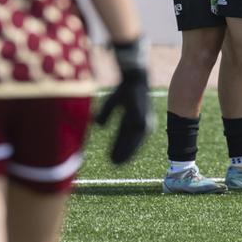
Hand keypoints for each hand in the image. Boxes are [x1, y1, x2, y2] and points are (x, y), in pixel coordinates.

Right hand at [95, 38, 152, 164]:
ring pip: (132, 142)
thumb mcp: (112, 103)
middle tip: (114, 164)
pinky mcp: (142, 120)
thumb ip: (106, 114)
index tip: (113, 159)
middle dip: (122, 153)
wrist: (134, 78)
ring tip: (115, 163)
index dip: (120, 147)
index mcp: (137, 119)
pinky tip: (120, 150)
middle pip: (131, 142)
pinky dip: (126, 146)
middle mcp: (142, 122)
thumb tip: (98, 125)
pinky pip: (133, 138)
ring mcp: (143, 122)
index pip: (127, 137)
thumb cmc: (124, 89)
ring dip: (124, 153)